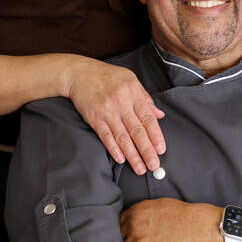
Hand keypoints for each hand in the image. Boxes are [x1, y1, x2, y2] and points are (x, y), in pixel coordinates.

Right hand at [64, 59, 165, 174]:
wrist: (80, 73)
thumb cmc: (108, 76)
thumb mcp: (130, 80)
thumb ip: (145, 98)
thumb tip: (160, 115)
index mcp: (133, 92)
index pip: (148, 117)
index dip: (156, 135)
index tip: (161, 150)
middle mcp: (121, 102)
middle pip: (137, 130)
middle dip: (147, 150)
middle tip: (154, 166)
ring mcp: (107, 111)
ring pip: (122, 137)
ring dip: (132, 155)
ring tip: (140, 168)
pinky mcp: (94, 117)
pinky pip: (105, 136)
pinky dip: (113, 149)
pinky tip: (121, 159)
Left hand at [120, 198, 220, 241]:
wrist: (203, 229)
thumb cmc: (188, 218)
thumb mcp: (163, 207)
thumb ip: (147, 214)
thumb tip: (141, 222)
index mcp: (138, 208)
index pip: (120, 221)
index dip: (125, 229)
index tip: (131, 235)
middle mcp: (134, 221)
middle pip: (120, 234)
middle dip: (127, 240)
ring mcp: (137, 236)